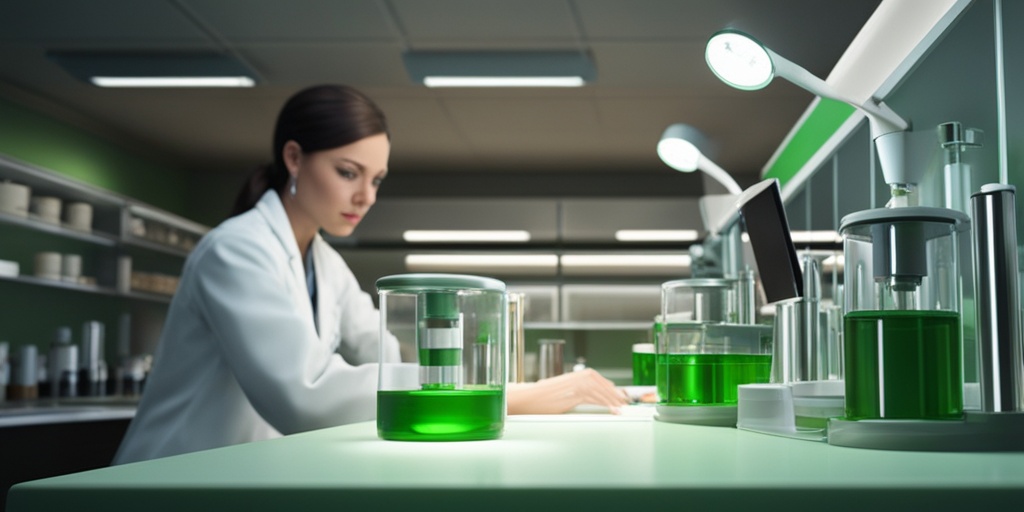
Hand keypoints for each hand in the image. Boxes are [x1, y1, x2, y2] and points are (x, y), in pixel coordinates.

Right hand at [506, 369, 629, 414]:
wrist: (529, 397)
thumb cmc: (545, 396)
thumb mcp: (565, 391)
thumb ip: (580, 391)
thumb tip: (595, 396)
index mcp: (579, 374)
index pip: (601, 381)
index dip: (612, 390)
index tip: (621, 397)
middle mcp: (580, 376)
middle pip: (604, 385)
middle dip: (616, 395)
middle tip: (625, 404)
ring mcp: (577, 383)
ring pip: (601, 392)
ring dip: (613, 401)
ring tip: (621, 409)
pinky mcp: (574, 392)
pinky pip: (594, 398)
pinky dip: (605, 404)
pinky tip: (612, 409)